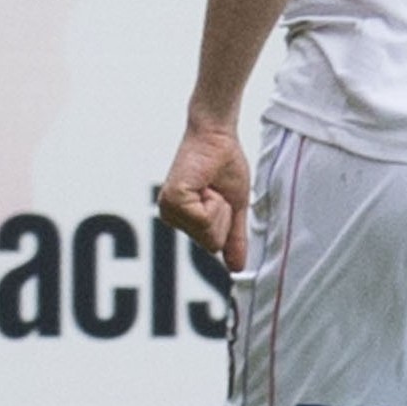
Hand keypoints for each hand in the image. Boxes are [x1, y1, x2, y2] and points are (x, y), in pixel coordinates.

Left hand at [159, 122, 251, 273]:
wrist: (218, 137)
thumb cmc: (224, 166)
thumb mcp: (234, 208)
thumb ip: (234, 238)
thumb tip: (237, 268)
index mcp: (183, 219)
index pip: (213, 245)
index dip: (226, 221)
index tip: (219, 194)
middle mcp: (171, 216)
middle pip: (211, 243)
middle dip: (223, 216)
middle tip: (214, 189)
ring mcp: (169, 209)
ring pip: (209, 234)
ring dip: (219, 207)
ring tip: (208, 186)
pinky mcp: (173, 199)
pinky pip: (205, 220)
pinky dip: (214, 202)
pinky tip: (204, 184)